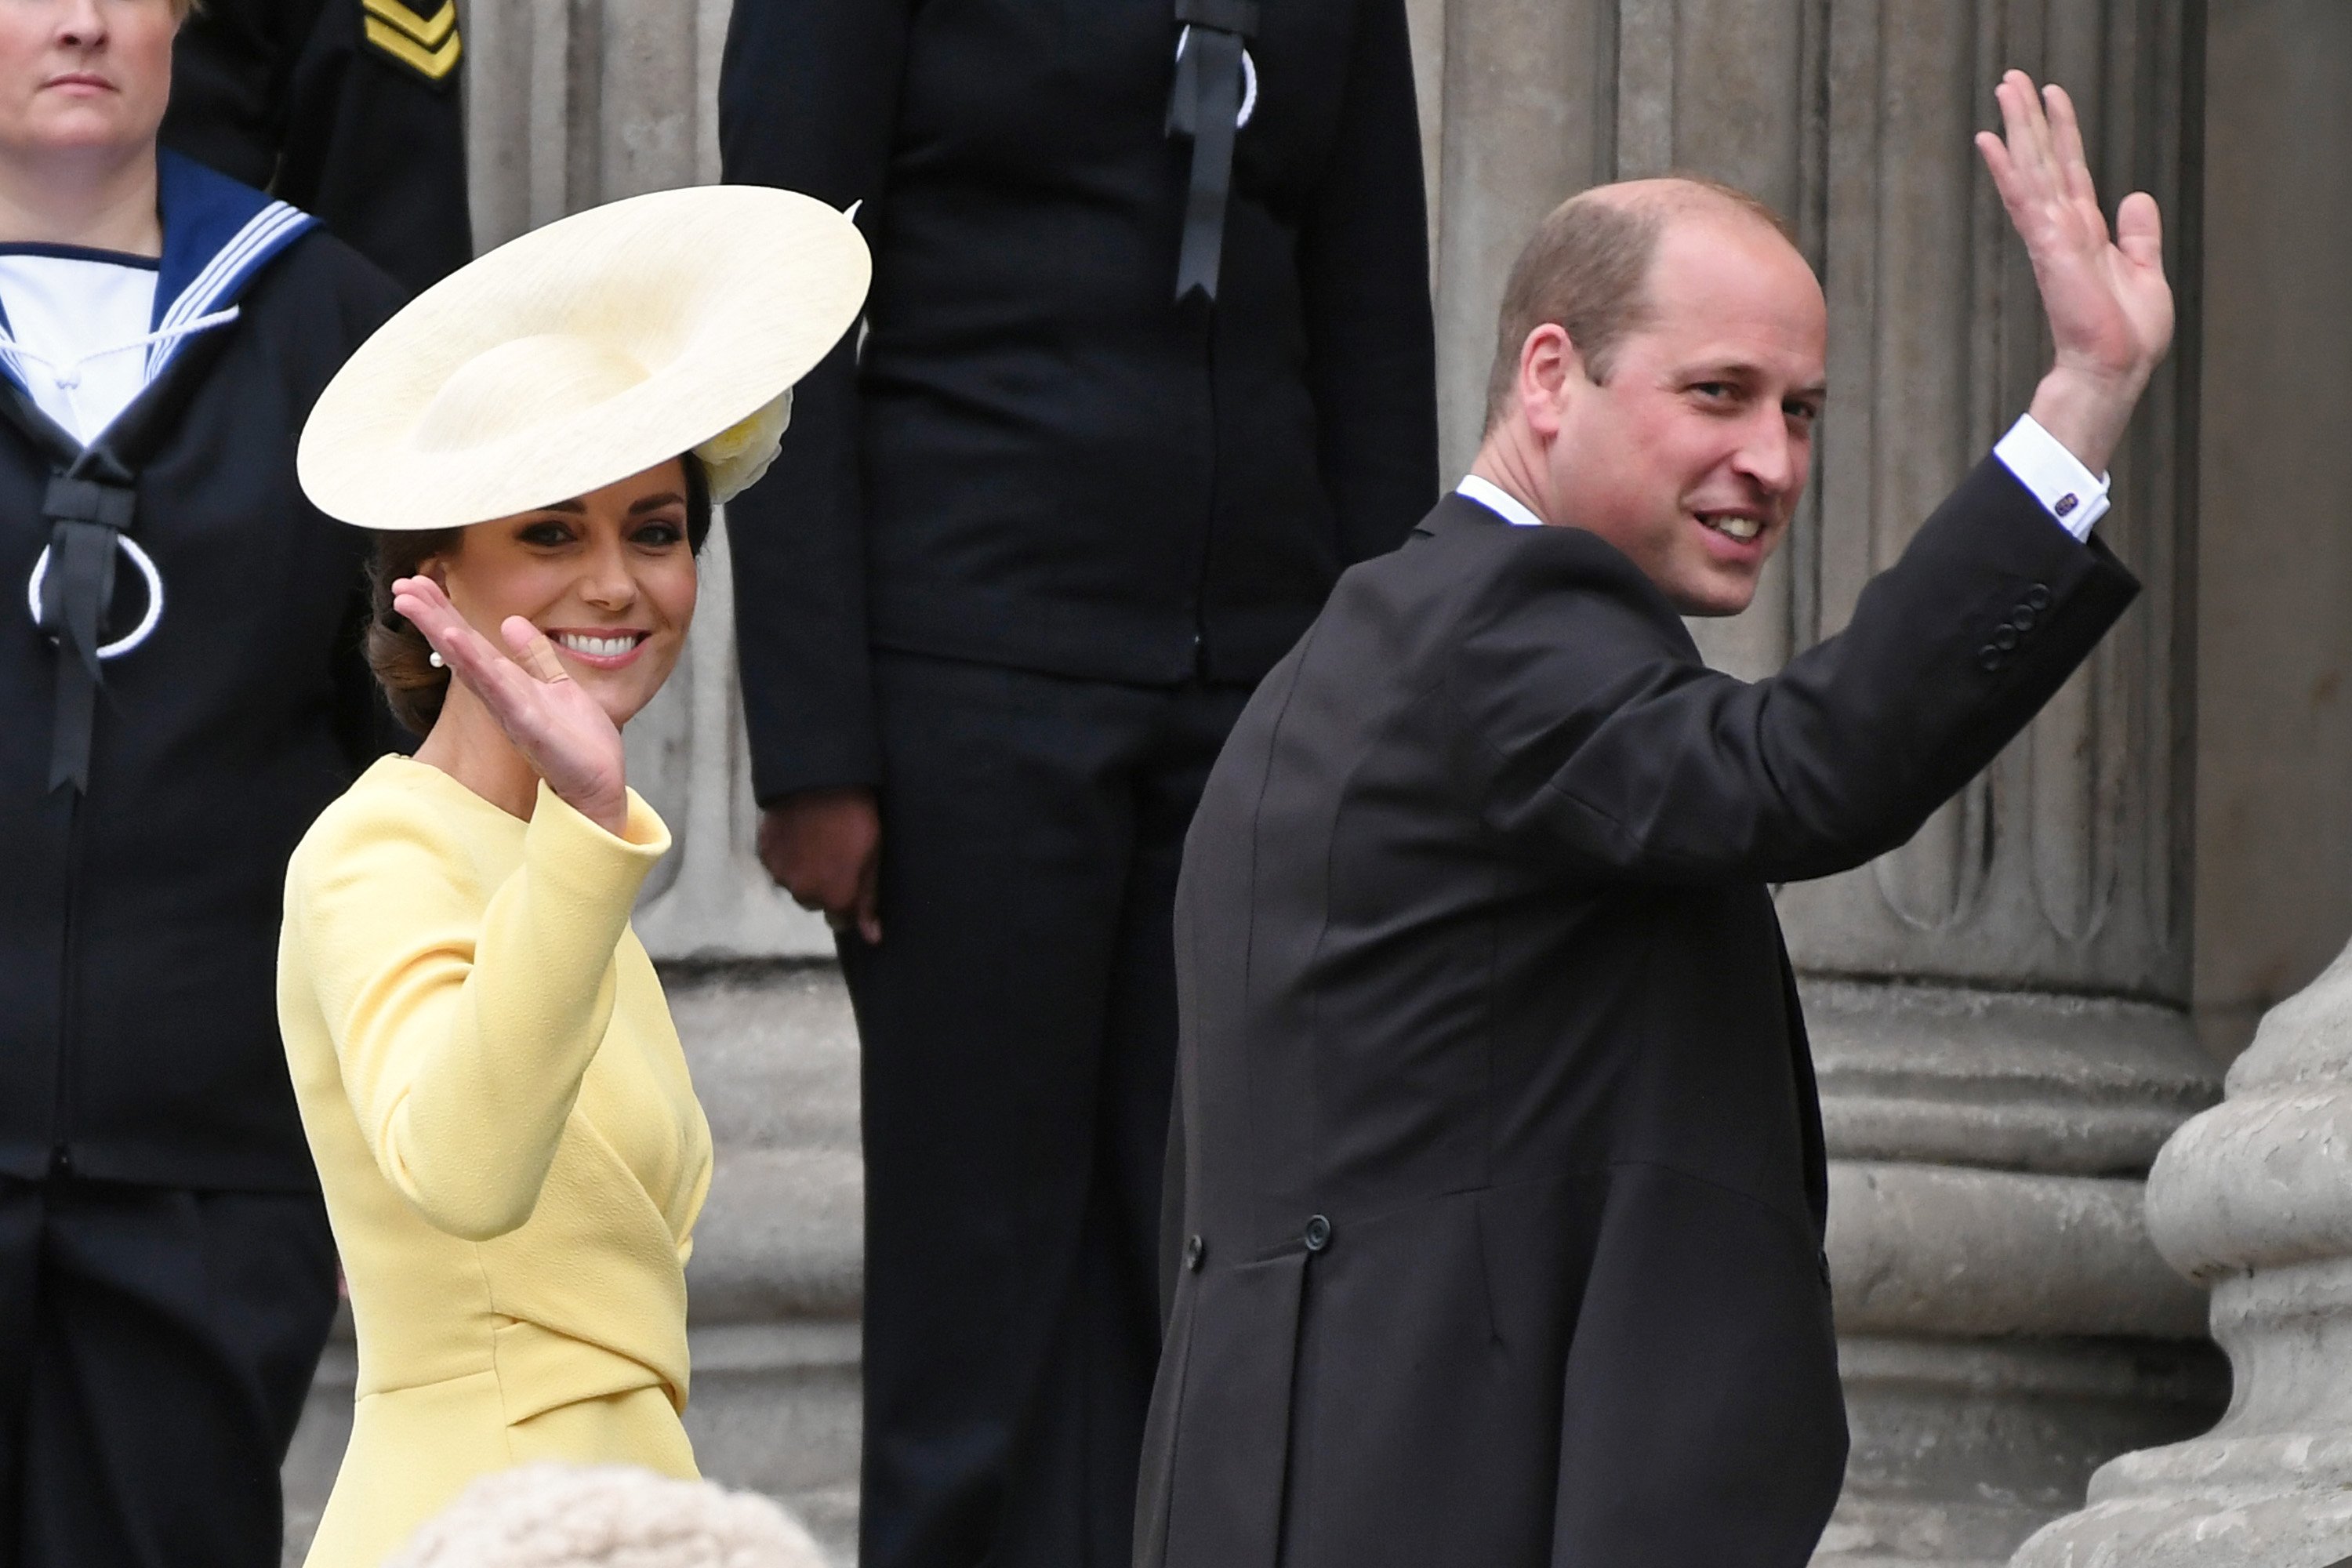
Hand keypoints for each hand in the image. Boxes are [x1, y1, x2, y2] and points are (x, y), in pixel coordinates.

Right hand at [393, 575, 629, 834]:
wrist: (600, 787)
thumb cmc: (580, 745)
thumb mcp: (559, 688)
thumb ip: (537, 657)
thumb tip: (512, 622)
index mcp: (508, 685)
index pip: (471, 642)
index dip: (445, 613)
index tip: (419, 583)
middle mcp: (501, 696)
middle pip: (461, 649)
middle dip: (431, 616)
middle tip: (400, 585)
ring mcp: (511, 710)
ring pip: (471, 665)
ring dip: (443, 632)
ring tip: (414, 603)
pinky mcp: (528, 725)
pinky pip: (498, 691)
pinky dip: (476, 666)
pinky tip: (457, 640)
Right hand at [758, 787, 881, 943]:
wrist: (818, 781)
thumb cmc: (856, 818)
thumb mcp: (873, 858)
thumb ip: (868, 901)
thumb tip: (873, 938)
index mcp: (834, 897)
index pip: (841, 920)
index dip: (849, 902)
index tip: (853, 881)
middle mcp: (804, 894)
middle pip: (816, 901)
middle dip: (825, 886)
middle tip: (836, 854)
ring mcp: (781, 875)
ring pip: (796, 884)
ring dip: (804, 871)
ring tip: (817, 840)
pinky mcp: (765, 854)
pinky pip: (779, 865)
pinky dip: (788, 856)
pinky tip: (799, 833)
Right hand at [1976, 69, 2173, 472]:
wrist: (2115, 369)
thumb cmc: (2127, 335)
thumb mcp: (2146, 271)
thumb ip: (2138, 233)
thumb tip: (2135, 196)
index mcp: (2085, 232)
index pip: (2071, 171)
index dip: (2062, 132)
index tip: (2051, 98)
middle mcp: (2063, 227)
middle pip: (2045, 160)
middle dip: (2029, 118)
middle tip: (2012, 79)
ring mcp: (2051, 235)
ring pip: (2032, 168)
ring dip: (2018, 127)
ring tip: (2006, 88)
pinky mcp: (2048, 246)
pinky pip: (2025, 197)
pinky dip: (2008, 167)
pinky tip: (1992, 140)